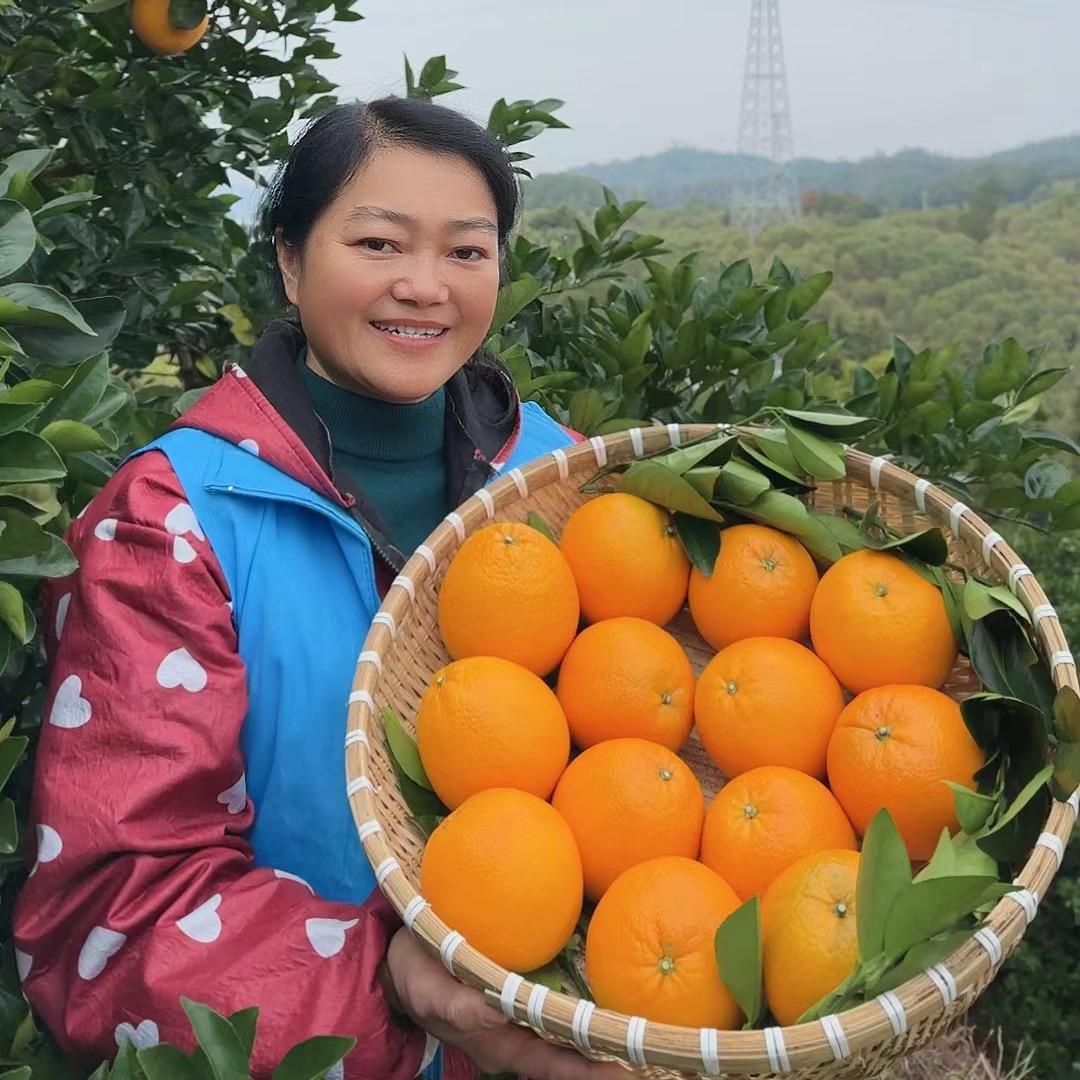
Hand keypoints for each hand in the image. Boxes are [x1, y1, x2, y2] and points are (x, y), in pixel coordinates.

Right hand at [383, 927, 627, 1079]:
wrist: (400, 964)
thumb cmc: (415, 974)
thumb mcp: (426, 987)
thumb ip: (453, 1003)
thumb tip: (491, 1013)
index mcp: (497, 1044)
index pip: (553, 1065)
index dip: (588, 1071)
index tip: (625, 1070)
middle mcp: (515, 1040)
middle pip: (569, 1058)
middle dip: (606, 1059)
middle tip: (650, 1052)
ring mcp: (519, 1022)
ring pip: (567, 1037)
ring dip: (599, 1038)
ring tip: (641, 1029)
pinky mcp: (519, 1000)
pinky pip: (556, 1011)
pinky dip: (581, 1012)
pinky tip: (604, 994)